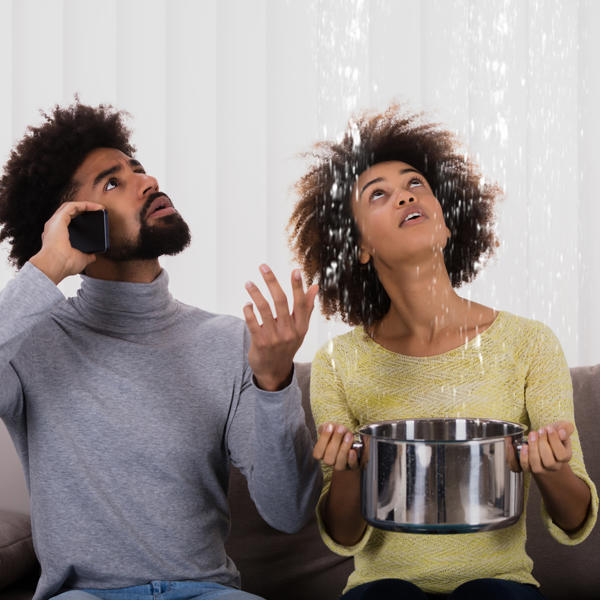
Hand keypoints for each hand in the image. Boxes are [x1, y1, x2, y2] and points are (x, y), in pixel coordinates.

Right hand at [29, 201, 105, 284]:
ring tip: (98, 207)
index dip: (81, 220)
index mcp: (57, 237)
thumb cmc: (64, 265)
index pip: (69, 223)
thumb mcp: (80, 259)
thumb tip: (93, 256)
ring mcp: (55, 223)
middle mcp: (54, 228)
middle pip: (69, 213)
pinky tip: (96, 207)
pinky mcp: (58, 219)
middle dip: (83, 210)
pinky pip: (72, 206)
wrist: (56, 265)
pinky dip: (84, 205)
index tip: (94, 221)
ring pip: (70, 207)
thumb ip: (87, 256)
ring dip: (85, 205)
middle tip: (97, 211)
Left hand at [243, 264, 317, 390]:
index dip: (298, 286)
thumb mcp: (300, 330)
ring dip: (255, 293)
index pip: (300, 303)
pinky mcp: (260, 342)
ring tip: (248, 283)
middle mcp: (289, 332)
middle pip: (281, 301)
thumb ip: (306, 308)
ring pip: (264, 308)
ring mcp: (274, 338)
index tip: (295, 270)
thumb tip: (315, 286)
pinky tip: (247, 304)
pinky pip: (252, 321)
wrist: (273, 371)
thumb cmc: (287, 345)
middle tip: (263, 266)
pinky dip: (248, 309)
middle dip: (272, 281)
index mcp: (301, 327)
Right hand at [313, 423, 358, 470]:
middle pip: (328, 460)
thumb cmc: (338, 432)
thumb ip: (325, 427)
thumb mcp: (330, 427)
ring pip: (339, 465)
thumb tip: (327, 427)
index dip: (323, 439)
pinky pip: (352, 466)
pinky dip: (352, 459)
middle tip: (341, 428)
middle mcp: (330, 462)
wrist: (350, 435)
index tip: (330, 426)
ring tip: (348, 435)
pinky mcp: (353, 466)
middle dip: (335, 442)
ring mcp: (341, 466)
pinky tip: (352, 450)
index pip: (318, 453)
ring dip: (344, 449)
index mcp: (322, 454)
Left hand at [519, 421, 573, 473]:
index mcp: (565, 457)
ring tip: (532, 435)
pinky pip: (526, 467)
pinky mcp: (530, 468)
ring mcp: (542, 469)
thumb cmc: (553, 436)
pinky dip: (524, 457)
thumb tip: (561, 432)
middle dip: (543, 444)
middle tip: (540, 430)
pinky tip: (524, 445)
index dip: (555, 441)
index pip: (562, 455)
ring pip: (537, 467)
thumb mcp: (561, 429)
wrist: (545, 444)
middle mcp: (554, 466)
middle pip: (549, 462)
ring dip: (533, 449)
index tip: (549, 428)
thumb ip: (566, 428)